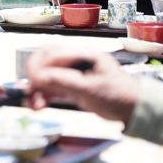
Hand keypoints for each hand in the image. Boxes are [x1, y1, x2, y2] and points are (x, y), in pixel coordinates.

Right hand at [25, 46, 139, 123]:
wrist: (133, 109)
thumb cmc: (119, 96)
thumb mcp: (91, 89)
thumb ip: (65, 82)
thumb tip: (39, 77)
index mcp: (84, 55)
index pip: (53, 53)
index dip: (38, 66)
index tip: (32, 82)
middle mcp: (76, 61)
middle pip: (46, 61)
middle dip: (34, 76)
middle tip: (29, 92)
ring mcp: (73, 72)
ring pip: (46, 75)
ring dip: (37, 89)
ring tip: (33, 104)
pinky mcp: (71, 85)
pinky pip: (51, 87)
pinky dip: (43, 95)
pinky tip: (39, 105)